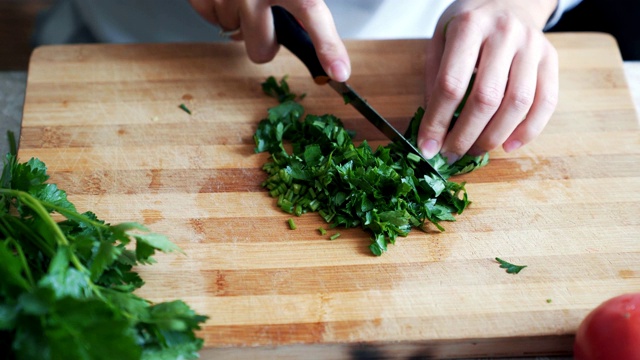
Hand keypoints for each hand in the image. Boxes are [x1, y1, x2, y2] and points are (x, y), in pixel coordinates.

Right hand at [188, 0, 350, 81]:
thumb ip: (304, 5)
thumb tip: (314, 40)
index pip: (312, 11)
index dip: (327, 47)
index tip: (338, 72)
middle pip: (261, 50)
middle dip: (264, 44)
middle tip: (266, 21)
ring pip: (233, 34)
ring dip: (239, 20)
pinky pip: (210, 18)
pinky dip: (217, 9)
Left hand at [418, 0, 559, 162]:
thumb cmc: (469, 24)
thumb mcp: (440, 38)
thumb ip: (434, 78)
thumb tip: (432, 128)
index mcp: (469, 26)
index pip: (451, 84)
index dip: (437, 122)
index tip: (427, 147)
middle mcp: (504, 33)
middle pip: (486, 98)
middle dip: (465, 135)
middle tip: (451, 154)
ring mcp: (532, 46)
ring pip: (518, 104)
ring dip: (494, 137)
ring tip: (475, 151)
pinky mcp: (551, 59)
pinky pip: (546, 102)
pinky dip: (529, 130)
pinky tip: (508, 144)